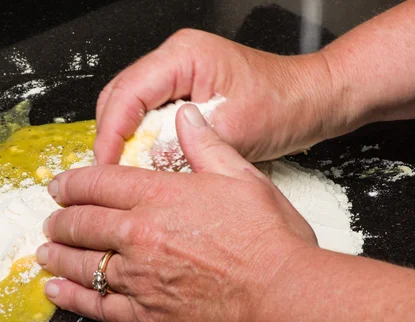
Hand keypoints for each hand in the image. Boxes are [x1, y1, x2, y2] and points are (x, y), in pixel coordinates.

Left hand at [38, 104, 316, 321]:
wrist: (282, 298)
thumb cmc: (269, 240)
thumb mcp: (243, 178)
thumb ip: (207, 146)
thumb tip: (186, 116)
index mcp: (161, 197)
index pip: (99, 183)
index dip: (73, 183)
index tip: (59, 186)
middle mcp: (140, 235)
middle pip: (82, 223)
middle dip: (60, 219)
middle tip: (52, 219)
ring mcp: (138, 278)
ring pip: (81, 263)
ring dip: (57, 255)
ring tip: (45, 250)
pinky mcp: (144, 316)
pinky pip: (95, 305)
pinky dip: (70, 297)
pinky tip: (55, 290)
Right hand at [94, 29, 345, 164]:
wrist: (310, 102)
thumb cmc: (285, 104)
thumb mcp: (234, 130)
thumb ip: (185, 146)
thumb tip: (145, 163)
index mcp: (184, 56)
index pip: (127, 94)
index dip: (110, 133)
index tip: (105, 165)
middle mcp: (176, 59)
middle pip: (120, 97)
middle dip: (111, 136)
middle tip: (109, 174)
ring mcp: (178, 75)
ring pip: (130, 107)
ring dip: (124, 139)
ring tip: (122, 171)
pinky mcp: (183, 92)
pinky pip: (148, 115)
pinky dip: (141, 139)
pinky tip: (143, 161)